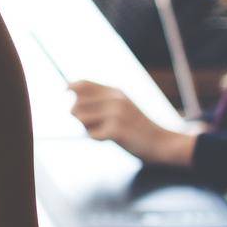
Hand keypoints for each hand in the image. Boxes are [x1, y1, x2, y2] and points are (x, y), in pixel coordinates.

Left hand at [69, 81, 195, 167]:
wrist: (162, 142)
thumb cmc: (137, 127)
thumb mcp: (122, 107)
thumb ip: (101, 101)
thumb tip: (70, 101)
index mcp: (115, 92)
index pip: (83, 84)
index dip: (70, 88)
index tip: (64, 92)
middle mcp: (115, 99)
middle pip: (76, 104)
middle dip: (81, 118)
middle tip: (97, 125)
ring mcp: (116, 114)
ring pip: (81, 120)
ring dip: (89, 129)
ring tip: (106, 131)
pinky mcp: (116, 129)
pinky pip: (91, 135)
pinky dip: (98, 139)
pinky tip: (112, 139)